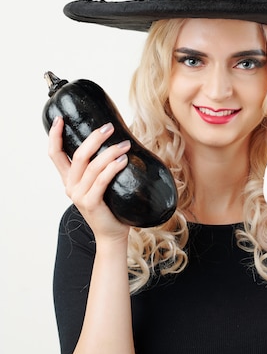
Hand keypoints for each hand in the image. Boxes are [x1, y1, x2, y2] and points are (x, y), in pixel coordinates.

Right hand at [48, 116, 130, 241]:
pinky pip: (101, 181)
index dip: (54, 136)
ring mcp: (79, 196)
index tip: (60, 119)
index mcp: (69, 179)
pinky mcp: (91, 203)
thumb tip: (118, 141)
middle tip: (109, 128)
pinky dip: (112, 168)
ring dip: (110, 152)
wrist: (112, 234)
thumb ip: (100, 167)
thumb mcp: (99, 184)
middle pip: (78, 155)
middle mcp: (71, 186)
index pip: (55, 154)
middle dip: (93, 138)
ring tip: (125, 145)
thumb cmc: (110, 206)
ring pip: (92, 167)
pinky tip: (123, 160)